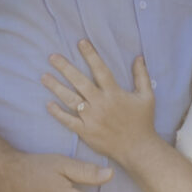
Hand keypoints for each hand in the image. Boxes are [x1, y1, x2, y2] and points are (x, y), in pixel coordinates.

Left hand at [44, 41, 158, 165]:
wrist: (138, 149)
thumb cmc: (143, 122)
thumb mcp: (147, 97)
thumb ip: (142, 76)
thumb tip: (139, 57)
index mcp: (114, 93)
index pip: (100, 69)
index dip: (90, 55)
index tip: (80, 42)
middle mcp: (100, 103)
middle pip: (80, 82)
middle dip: (65, 68)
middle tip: (52, 56)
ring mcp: (91, 118)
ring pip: (70, 99)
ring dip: (56, 87)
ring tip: (44, 76)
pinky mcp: (85, 132)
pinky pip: (68, 121)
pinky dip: (57, 113)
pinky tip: (48, 104)